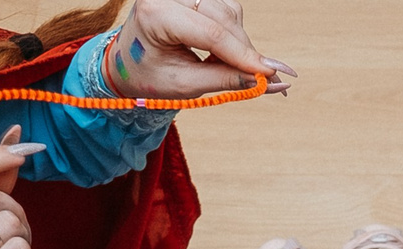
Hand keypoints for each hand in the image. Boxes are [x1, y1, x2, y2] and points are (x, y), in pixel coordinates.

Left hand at [105, 0, 291, 98]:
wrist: (129, 63)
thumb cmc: (150, 75)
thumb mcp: (185, 85)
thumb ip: (227, 80)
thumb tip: (271, 82)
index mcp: (155, 14)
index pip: (211, 32)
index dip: (244, 55)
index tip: (273, 75)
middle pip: (223, 18)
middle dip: (244, 51)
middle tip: (263, 79)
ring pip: (229, 11)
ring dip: (238, 43)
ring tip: (226, 67)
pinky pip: (226, 8)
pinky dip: (232, 33)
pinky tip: (222, 52)